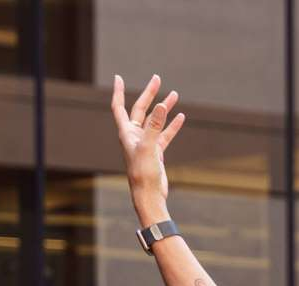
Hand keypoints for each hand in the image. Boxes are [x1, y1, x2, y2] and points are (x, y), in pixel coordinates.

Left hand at [109, 74, 185, 223]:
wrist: (149, 195)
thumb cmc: (143, 174)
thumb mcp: (149, 147)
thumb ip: (154, 125)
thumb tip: (161, 105)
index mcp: (126, 133)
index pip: (119, 107)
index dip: (119, 92)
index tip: (119, 77)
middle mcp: (134, 136)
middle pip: (140, 110)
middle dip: (149, 94)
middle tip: (157, 79)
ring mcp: (146, 144)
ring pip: (155, 121)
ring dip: (164, 108)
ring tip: (175, 95)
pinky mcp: (156, 152)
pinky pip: (164, 134)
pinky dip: (172, 125)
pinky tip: (180, 117)